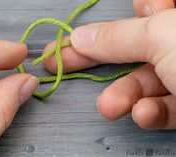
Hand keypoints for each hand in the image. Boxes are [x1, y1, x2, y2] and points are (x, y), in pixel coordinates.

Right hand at [43, 2, 175, 129]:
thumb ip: (118, 37)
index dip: (114, 22)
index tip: (85, 34)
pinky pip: (163, 108)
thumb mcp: (161, 37)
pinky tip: (143, 113)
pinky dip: (149, 114)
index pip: (144, 10)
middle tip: (67, 62)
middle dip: (98, 59)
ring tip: (109, 105)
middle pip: (134, 48)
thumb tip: (80, 38)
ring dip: (124, 97)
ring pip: (146, 83)